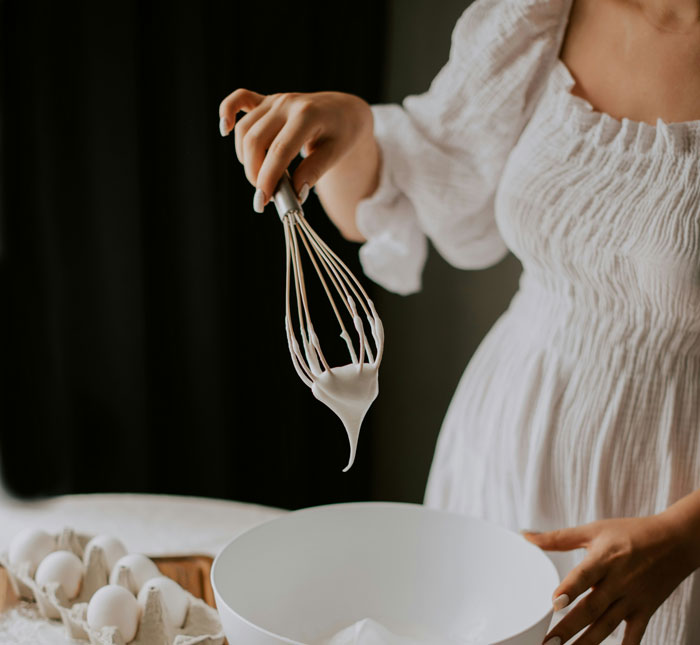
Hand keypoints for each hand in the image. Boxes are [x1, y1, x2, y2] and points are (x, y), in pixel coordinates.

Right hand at [218, 89, 372, 212]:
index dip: (268, 178)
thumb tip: (295, 193)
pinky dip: (227, 113)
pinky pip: (239, 99)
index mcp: (307, 115)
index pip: (279, 150)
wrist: (343, 111)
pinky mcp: (265, 100)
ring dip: (245, 158)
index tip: (263, 200)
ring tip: (261, 177)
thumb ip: (315, 171)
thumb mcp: (336, 153)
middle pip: (255, 141)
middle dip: (255, 173)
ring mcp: (274, 100)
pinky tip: (224, 130)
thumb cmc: (342, 133)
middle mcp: (286, 104)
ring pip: (244, 130)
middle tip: (265, 195)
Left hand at [523, 513, 699, 644]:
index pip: (585, 575)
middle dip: (569, 627)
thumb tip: (525, 536)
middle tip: (549, 642)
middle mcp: (618, 581)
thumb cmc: (630, 532)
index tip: (554, 603)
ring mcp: (633, 599)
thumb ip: (558, 538)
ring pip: (607, 626)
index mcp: (604, 558)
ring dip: (586, 643)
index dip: (570, 589)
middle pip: (591, 608)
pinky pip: (634, 635)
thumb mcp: (594, 530)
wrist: (675, 541)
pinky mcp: (645, 611)